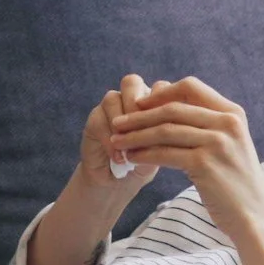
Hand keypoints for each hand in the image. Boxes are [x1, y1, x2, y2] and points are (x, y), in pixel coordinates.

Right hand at [79, 75, 168, 189]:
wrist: (117, 182)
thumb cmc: (144, 165)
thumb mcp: (160, 153)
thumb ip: (164, 137)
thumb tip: (166, 130)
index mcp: (152, 101)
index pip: (159, 87)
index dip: (162, 101)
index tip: (169, 125)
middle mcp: (130, 99)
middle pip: (131, 82)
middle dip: (137, 105)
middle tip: (144, 130)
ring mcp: (110, 107)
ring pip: (112, 98)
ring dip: (123, 123)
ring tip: (130, 149)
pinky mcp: (94, 119)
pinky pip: (100, 119)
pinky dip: (110, 140)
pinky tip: (119, 157)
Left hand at [107, 76, 263, 227]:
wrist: (254, 216)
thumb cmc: (237, 182)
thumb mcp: (230, 144)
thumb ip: (208, 123)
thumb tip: (169, 103)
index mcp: (233, 114)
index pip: (190, 87)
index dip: (161, 93)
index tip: (140, 103)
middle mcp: (227, 124)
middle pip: (172, 108)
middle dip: (139, 115)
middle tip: (117, 123)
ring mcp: (217, 143)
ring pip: (164, 130)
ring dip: (135, 135)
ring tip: (117, 142)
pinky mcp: (205, 164)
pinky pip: (164, 153)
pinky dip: (143, 154)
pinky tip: (132, 158)